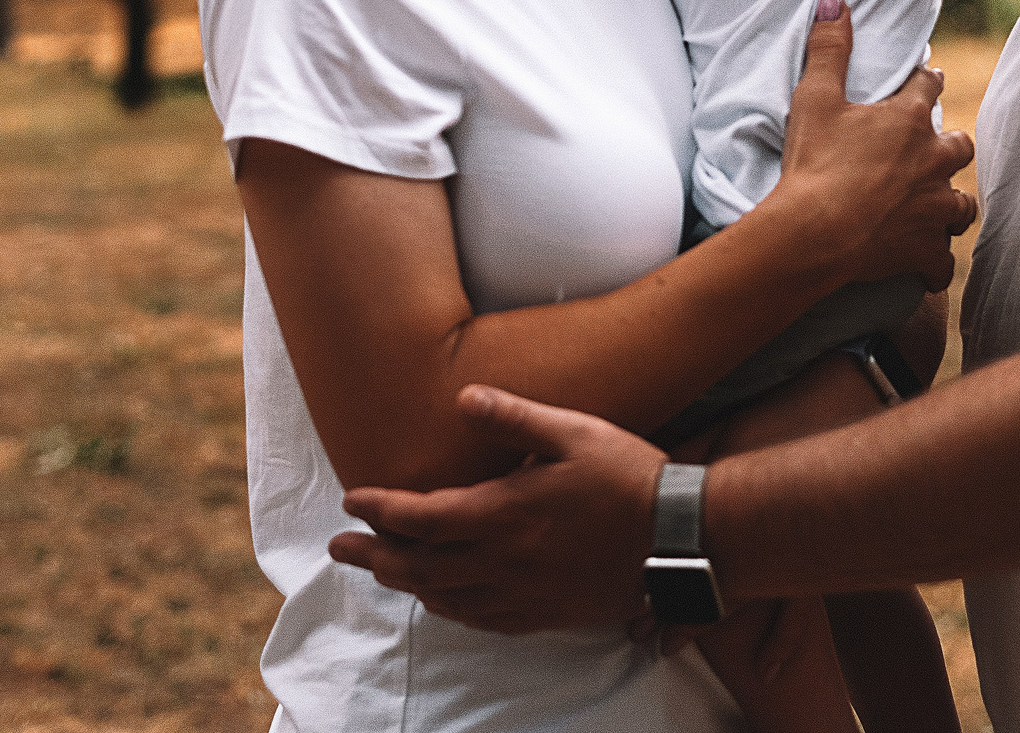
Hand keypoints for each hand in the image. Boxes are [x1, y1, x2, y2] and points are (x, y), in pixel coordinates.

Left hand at [331, 385, 663, 633]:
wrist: (681, 537)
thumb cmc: (628, 476)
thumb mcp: (573, 430)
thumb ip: (513, 417)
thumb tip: (463, 398)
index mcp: (505, 513)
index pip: (423, 517)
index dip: (380, 510)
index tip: (351, 500)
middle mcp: (505, 561)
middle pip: (420, 566)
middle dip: (373, 556)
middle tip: (338, 549)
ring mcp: (525, 593)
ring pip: (447, 597)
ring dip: (406, 583)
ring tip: (382, 569)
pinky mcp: (547, 613)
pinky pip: (483, 620)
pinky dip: (450, 609)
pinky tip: (443, 600)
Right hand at [768, 0, 975, 290]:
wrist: (813, 232)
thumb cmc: (814, 163)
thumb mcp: (815, 98)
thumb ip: (829, 48)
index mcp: (907, 122)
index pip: (928, 88)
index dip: (926, 81)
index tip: (926, 78)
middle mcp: (931, 163)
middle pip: (960, 147)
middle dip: (952, 145)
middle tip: (938, 148)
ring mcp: (932, 209)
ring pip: (962, 206)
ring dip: (951, 205)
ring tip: (940, 208)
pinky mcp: (924, 250)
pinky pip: (941, 263)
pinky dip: (934, 265)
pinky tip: (928, 269)